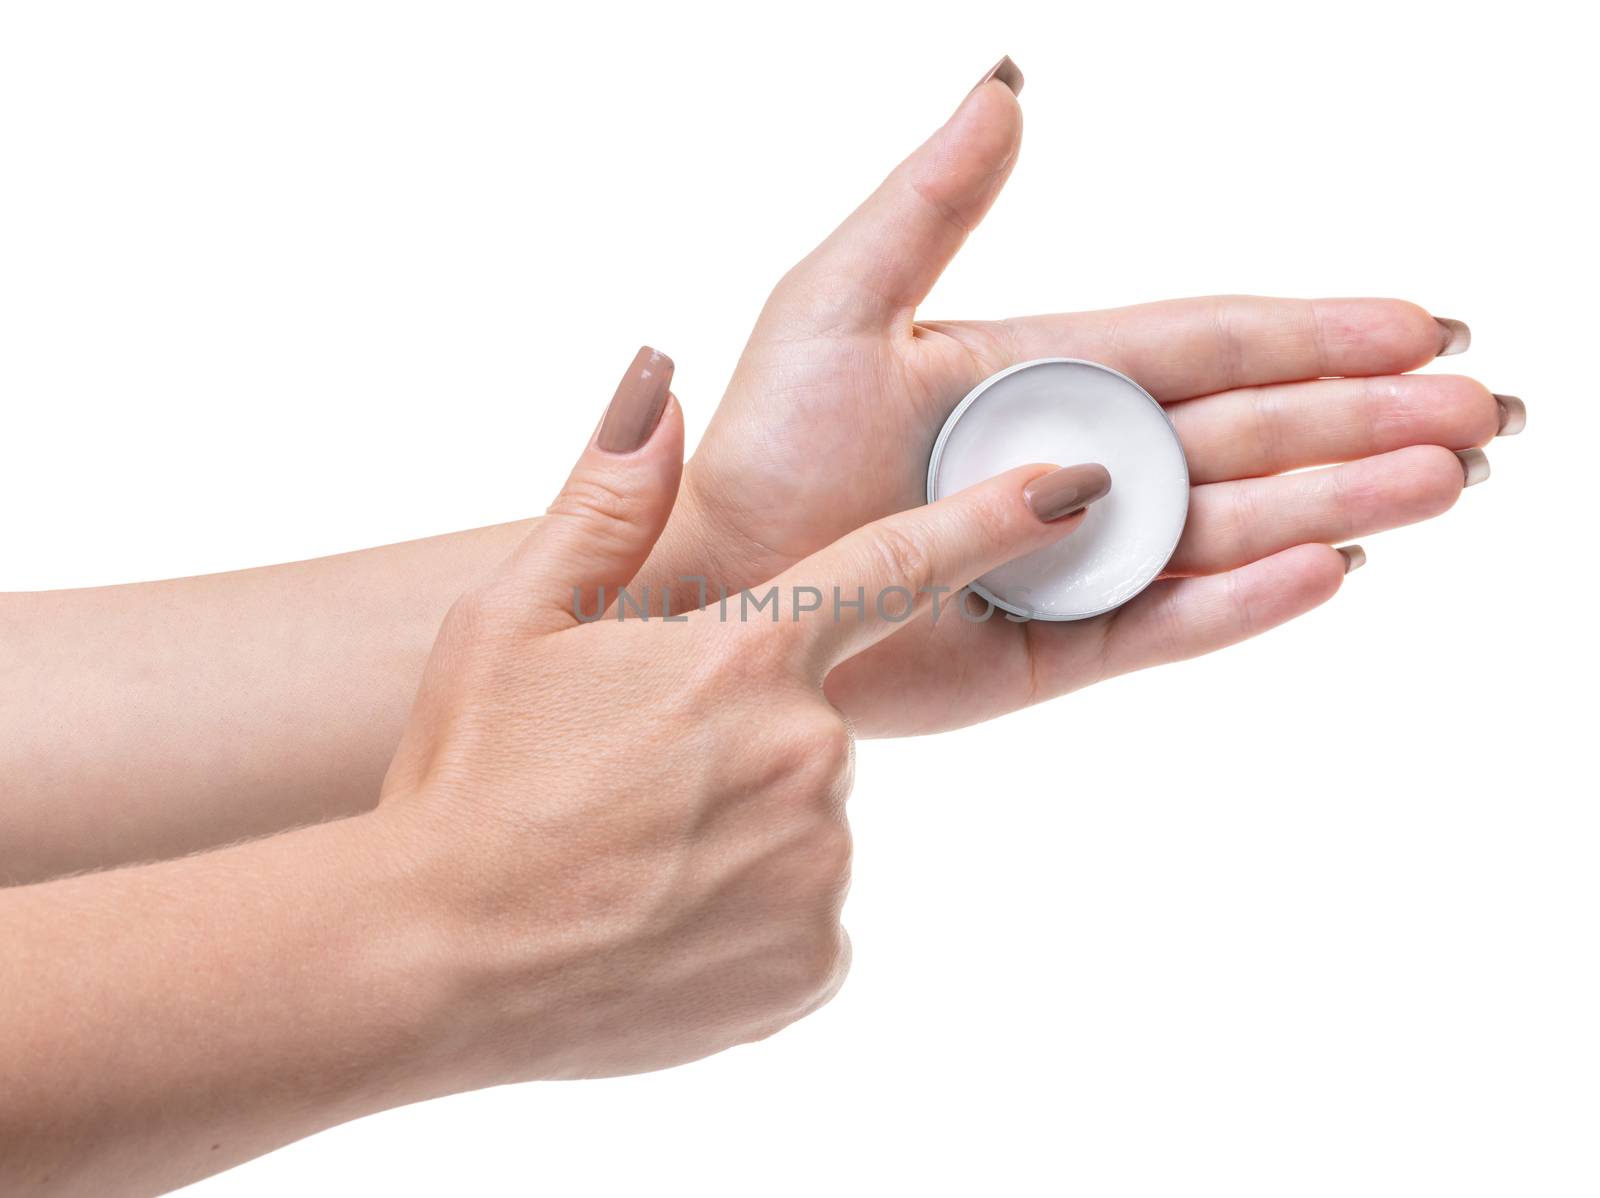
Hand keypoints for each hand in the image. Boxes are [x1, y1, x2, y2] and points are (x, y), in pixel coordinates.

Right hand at [375, 355, 1100, 1079]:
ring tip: (631, 855)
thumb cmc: (467, 778)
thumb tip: (660, 388)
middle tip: (628, 776)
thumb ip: (607, 500)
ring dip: (738, 824)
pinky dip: (748, 909)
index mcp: (746, 657)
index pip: (899, 562)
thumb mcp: (511, 618)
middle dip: (740, 731)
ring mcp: (820, 866)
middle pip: (812, 717)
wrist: (433, 964)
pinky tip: (662, 918)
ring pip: (805, 817)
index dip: (996, 518)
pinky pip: (803, 910)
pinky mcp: (814, 962)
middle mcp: (810, 754)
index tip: (1079, 485)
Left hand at [641, 60, 1520, 735]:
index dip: (1313, 332)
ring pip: (1227, 526)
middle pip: (1246, 434)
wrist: (709, 596)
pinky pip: (1164, 624)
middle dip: (1364, 421)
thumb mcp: (839, 299)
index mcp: (1041, 375)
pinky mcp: (1050, 653)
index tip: (1420, 325)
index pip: (1203, 344)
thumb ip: (934, 202)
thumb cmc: (761, 447)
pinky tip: (1327, 571)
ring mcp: (1071, 563)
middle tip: (1482, 417)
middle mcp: (1075, 466)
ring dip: (1337, 501)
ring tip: (1440, 483)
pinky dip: (1245, 603)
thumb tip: (1009, 82)